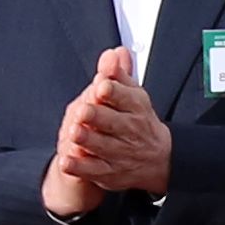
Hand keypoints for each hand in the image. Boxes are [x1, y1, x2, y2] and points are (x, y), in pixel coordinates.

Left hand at [46, 44, 168, 210]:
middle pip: (113, 122)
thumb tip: (114, 53)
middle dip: (97, 116)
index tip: (101, 85)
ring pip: (102, 146)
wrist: (158, 159)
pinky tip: (65, 161)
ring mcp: (119, 152)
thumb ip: (119, 74)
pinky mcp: (109, 172)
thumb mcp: (134, 95)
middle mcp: (129, 130)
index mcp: (135, 107)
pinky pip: (92, 170)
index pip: (126, 97)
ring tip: (74, 132)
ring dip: (87, 139)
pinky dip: (79, 167)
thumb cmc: (139, 121)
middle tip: (83, 110)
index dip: (113, 91)